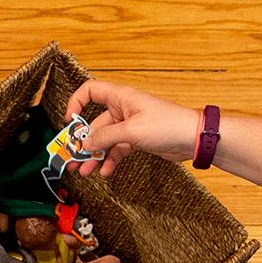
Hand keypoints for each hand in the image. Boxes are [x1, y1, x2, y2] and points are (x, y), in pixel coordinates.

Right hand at [64, 79, 202, 176]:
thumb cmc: (167, 125)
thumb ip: (105, 137)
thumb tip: (85, 143)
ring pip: (105, 140)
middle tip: (72, 159)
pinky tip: (105, 171)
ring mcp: (130, 125)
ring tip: (84, 171)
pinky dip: (110, 160)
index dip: (76, 103)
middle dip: (83, 142)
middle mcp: (123, 109)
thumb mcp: (131, 131)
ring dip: (94, 155)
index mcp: (120, 98)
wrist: (193, 138)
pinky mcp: (137, 140)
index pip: (91, 91)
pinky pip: (117, 150)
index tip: (69, 121)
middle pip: (95, 124)